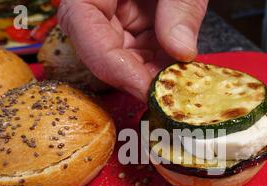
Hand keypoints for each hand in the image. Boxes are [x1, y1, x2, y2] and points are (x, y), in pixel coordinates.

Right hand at [58, 0, 207, 100]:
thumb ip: (179, 8)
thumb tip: (182, 52)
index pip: (84, 29)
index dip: (114, 66)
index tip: (148, 90)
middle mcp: (97, 4)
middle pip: (104, 52)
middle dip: (137, 77)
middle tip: (169, 96)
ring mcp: (116, 16)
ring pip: (126, 58)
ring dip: (153, 75)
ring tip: (180, 86)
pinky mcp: (135, 24)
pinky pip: (143, 52)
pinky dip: (162, 64)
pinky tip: (180, 73)